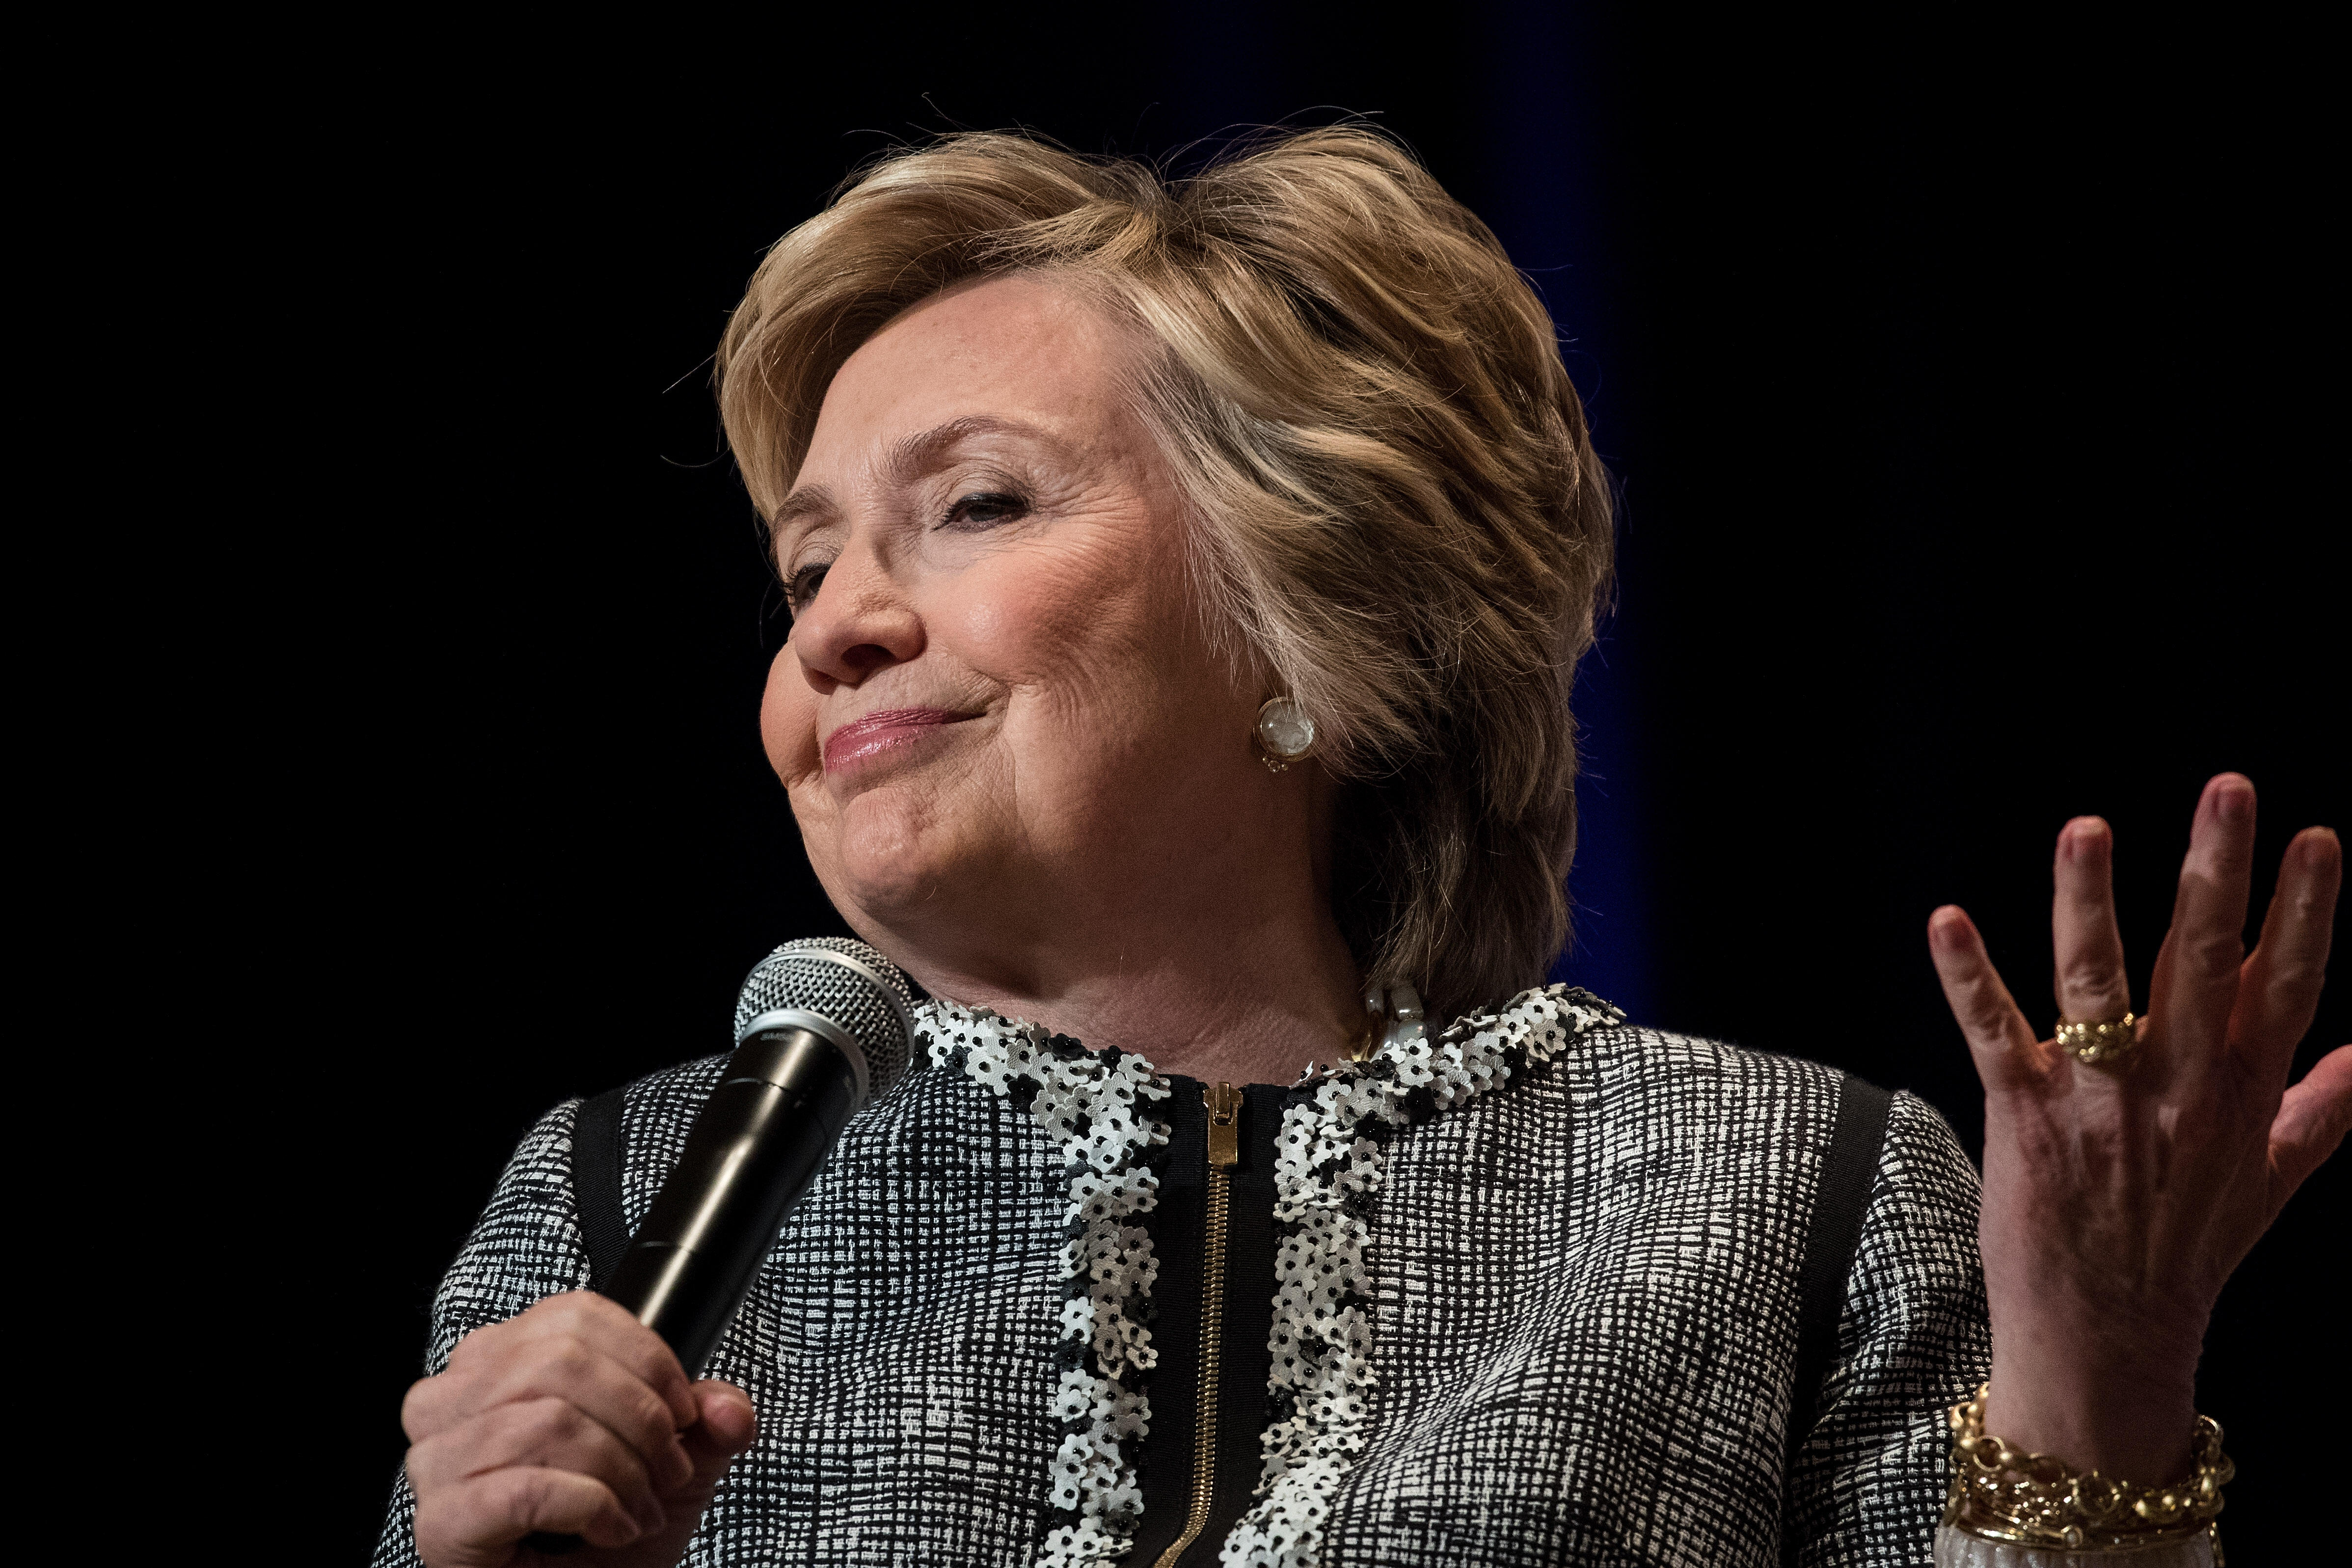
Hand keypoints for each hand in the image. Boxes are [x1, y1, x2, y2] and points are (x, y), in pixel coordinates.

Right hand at [401, 1292, 756, 1567]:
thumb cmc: (602, 1535)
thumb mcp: (670, 1466)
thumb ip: (707, 1423)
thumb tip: (730, 1409)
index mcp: (494, 1362)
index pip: (576, 1316)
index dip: (647, 1358)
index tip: (684, 1412)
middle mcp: (448, 1401)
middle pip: (562, 1362)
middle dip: (641, 1419)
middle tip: (668, 1472)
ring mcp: (435, 1462)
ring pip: (548, 1422)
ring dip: (620, 1471)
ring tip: (640, 1509)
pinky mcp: (442, 1522)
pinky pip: (526, 1489)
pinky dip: (590, 1507)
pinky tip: (611, 1531)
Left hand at [1927, 773, 2347, 1480]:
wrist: (2109, 1345)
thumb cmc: (2187, 1250)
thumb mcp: (2277, 1177)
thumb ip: (2326, 1104)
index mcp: (2241, 1093)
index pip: (2286, 984)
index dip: (2305, 910)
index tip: (2317, 837)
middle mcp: (2179, 1090)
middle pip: (2204, 963)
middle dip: (2216, 873)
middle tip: (2229, 788)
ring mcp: (2100, 1104)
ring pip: (2098, 987)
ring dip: (2089, 904)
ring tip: (2085, 828)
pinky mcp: (2024, 1119)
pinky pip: (1994, 1035)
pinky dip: (1968, 977)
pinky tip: (1945, 919)